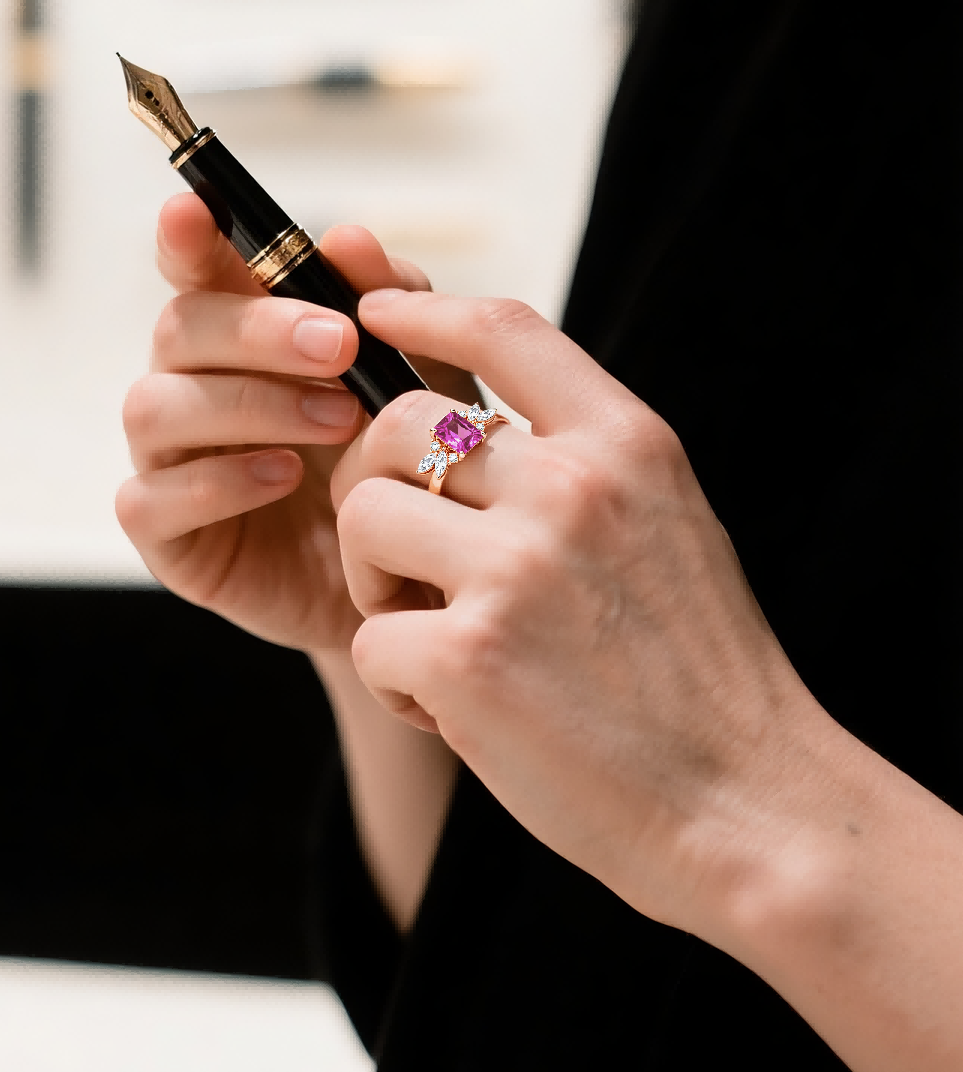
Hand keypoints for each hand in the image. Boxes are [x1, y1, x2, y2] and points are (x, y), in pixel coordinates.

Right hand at [115, 194, 473, 650]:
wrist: (413, 579)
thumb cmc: (411, 464)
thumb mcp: (428, 377)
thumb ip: (393, 304)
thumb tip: (348, 238)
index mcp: (247, 337)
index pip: (198, 269)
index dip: (187, 236)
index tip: (194, 211)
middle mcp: (198, 387)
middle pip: (180, 328)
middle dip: (258, 328)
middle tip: (339, 345)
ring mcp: (173, 461)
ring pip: (156, 405)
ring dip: (250, 402)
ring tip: (339, 420)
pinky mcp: (170, 537)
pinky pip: (150, 496)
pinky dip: (217, 480)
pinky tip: (284, 476)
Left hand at [333, 289, 842, 937]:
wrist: (748, 805)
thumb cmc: (700, 673)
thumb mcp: (668, 526)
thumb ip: (584, 465)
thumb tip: (475, 427)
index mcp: (626, 444)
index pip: (502, 328)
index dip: (424, 306)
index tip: (378, 309)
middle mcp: (570, 487)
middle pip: (396, 425)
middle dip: (372, 484)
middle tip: (403, 557)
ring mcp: (517, 568)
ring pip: (363, 518)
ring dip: (373, 582)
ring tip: (434, 641)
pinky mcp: (469, 656)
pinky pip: (366, 637)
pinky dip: (396, 681)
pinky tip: (456, 711)